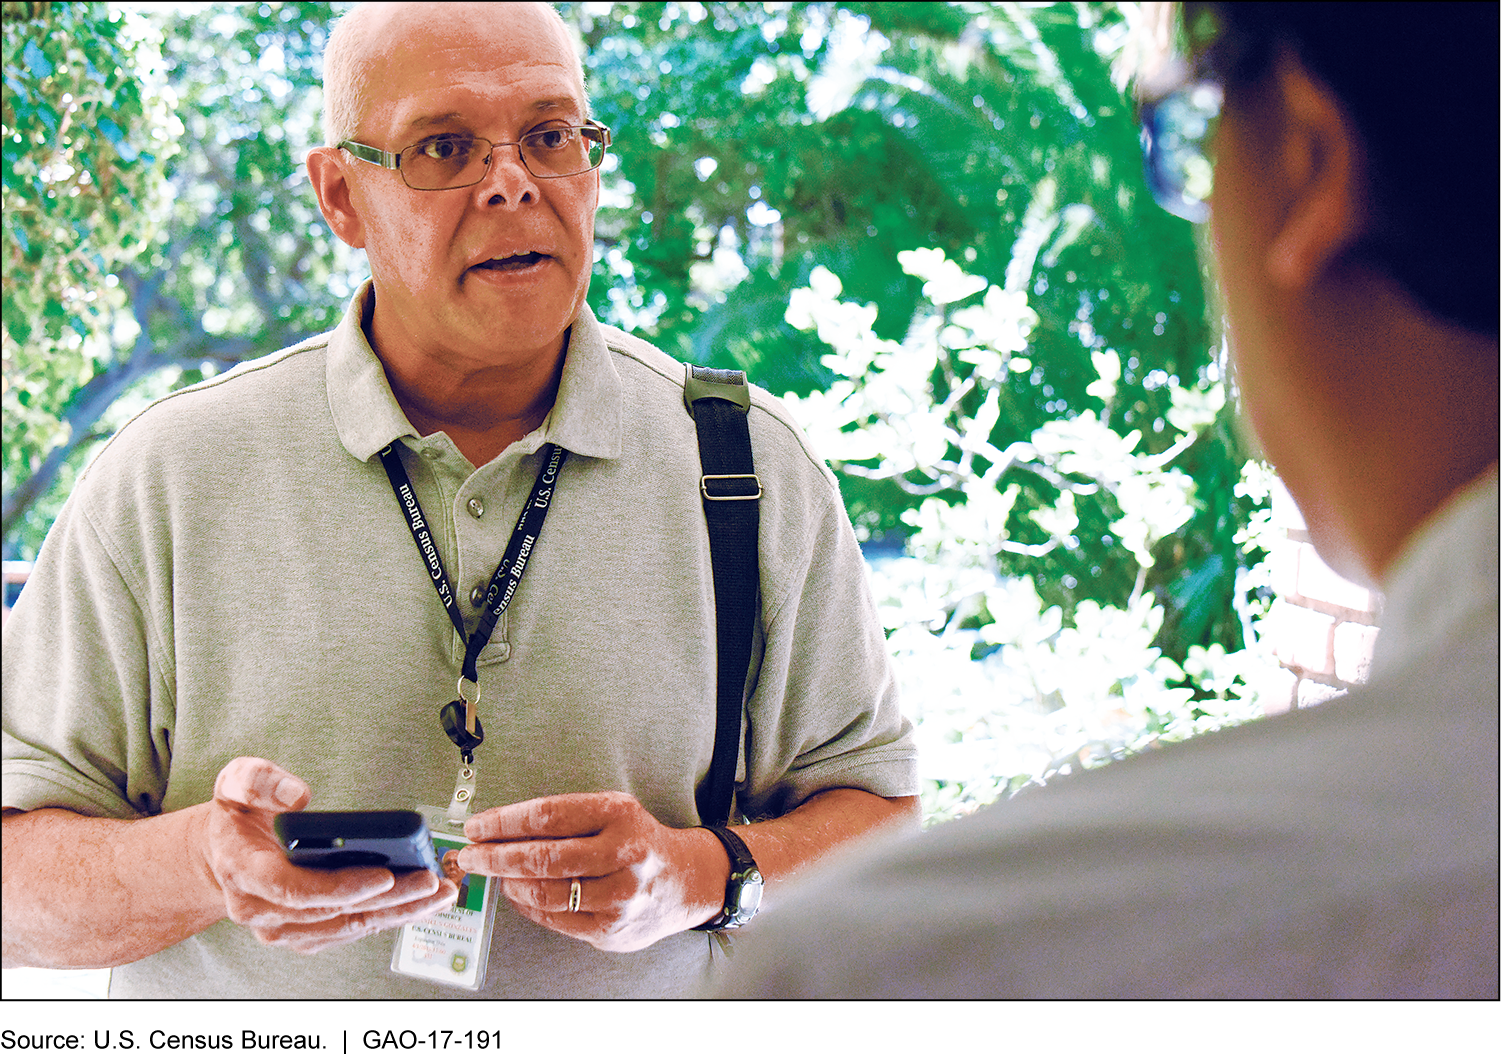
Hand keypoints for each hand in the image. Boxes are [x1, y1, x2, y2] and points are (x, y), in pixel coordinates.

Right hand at [201, 757, 458, 953]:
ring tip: (439, 894)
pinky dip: (387, 918)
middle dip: (387, 900)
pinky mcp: (303, 934)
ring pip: (346, 927)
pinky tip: (421, 903)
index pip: (293, 889)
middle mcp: (260, 909)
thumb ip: (259, 781)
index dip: (341, 886)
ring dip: (397, 914)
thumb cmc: (236, 818)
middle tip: (431, 882)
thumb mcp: (235, 783)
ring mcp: (281, 927)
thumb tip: (298, 796)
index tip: (383, 876)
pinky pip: (349, 931)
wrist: (221, 854)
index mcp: (243, 871)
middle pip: (332, 913)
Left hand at [458, 791, 723, 952]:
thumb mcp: (610, 812)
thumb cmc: (636, 840)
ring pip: (546, 893)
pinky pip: (555, 919)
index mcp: (619, 814)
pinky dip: (529, 906)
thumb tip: (498, 830)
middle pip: (543, 857)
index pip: (548, 815)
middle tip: (471, 855)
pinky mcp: (612, 929)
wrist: (684, 881)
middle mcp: (624, 854)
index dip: (504, 822)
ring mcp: (620, 896)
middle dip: (497, 857)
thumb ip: (563, 819)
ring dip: (511, 883)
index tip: (477, 826)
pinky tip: (520, 894)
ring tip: (499, 875)